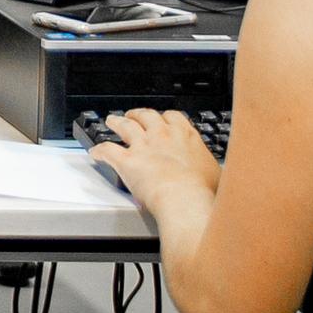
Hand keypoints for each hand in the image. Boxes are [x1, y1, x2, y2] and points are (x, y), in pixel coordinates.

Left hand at [88, 108, 219, 204]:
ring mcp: (143, 145)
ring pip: (124, 126)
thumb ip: (209, 166)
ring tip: (111, 121)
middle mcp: (162, 135)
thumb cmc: (202, 190)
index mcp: (185, 136)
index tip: (162, 120)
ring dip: (116, 122)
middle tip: (133, 116)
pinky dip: (99, 150)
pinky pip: (107, 150)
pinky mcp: (126, 160)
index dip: (164, 117)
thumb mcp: (216, 172)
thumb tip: (216, 173)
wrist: (185, 199)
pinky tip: (95, 152)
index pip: (172, 117)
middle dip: (138, 114)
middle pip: (146, 115)